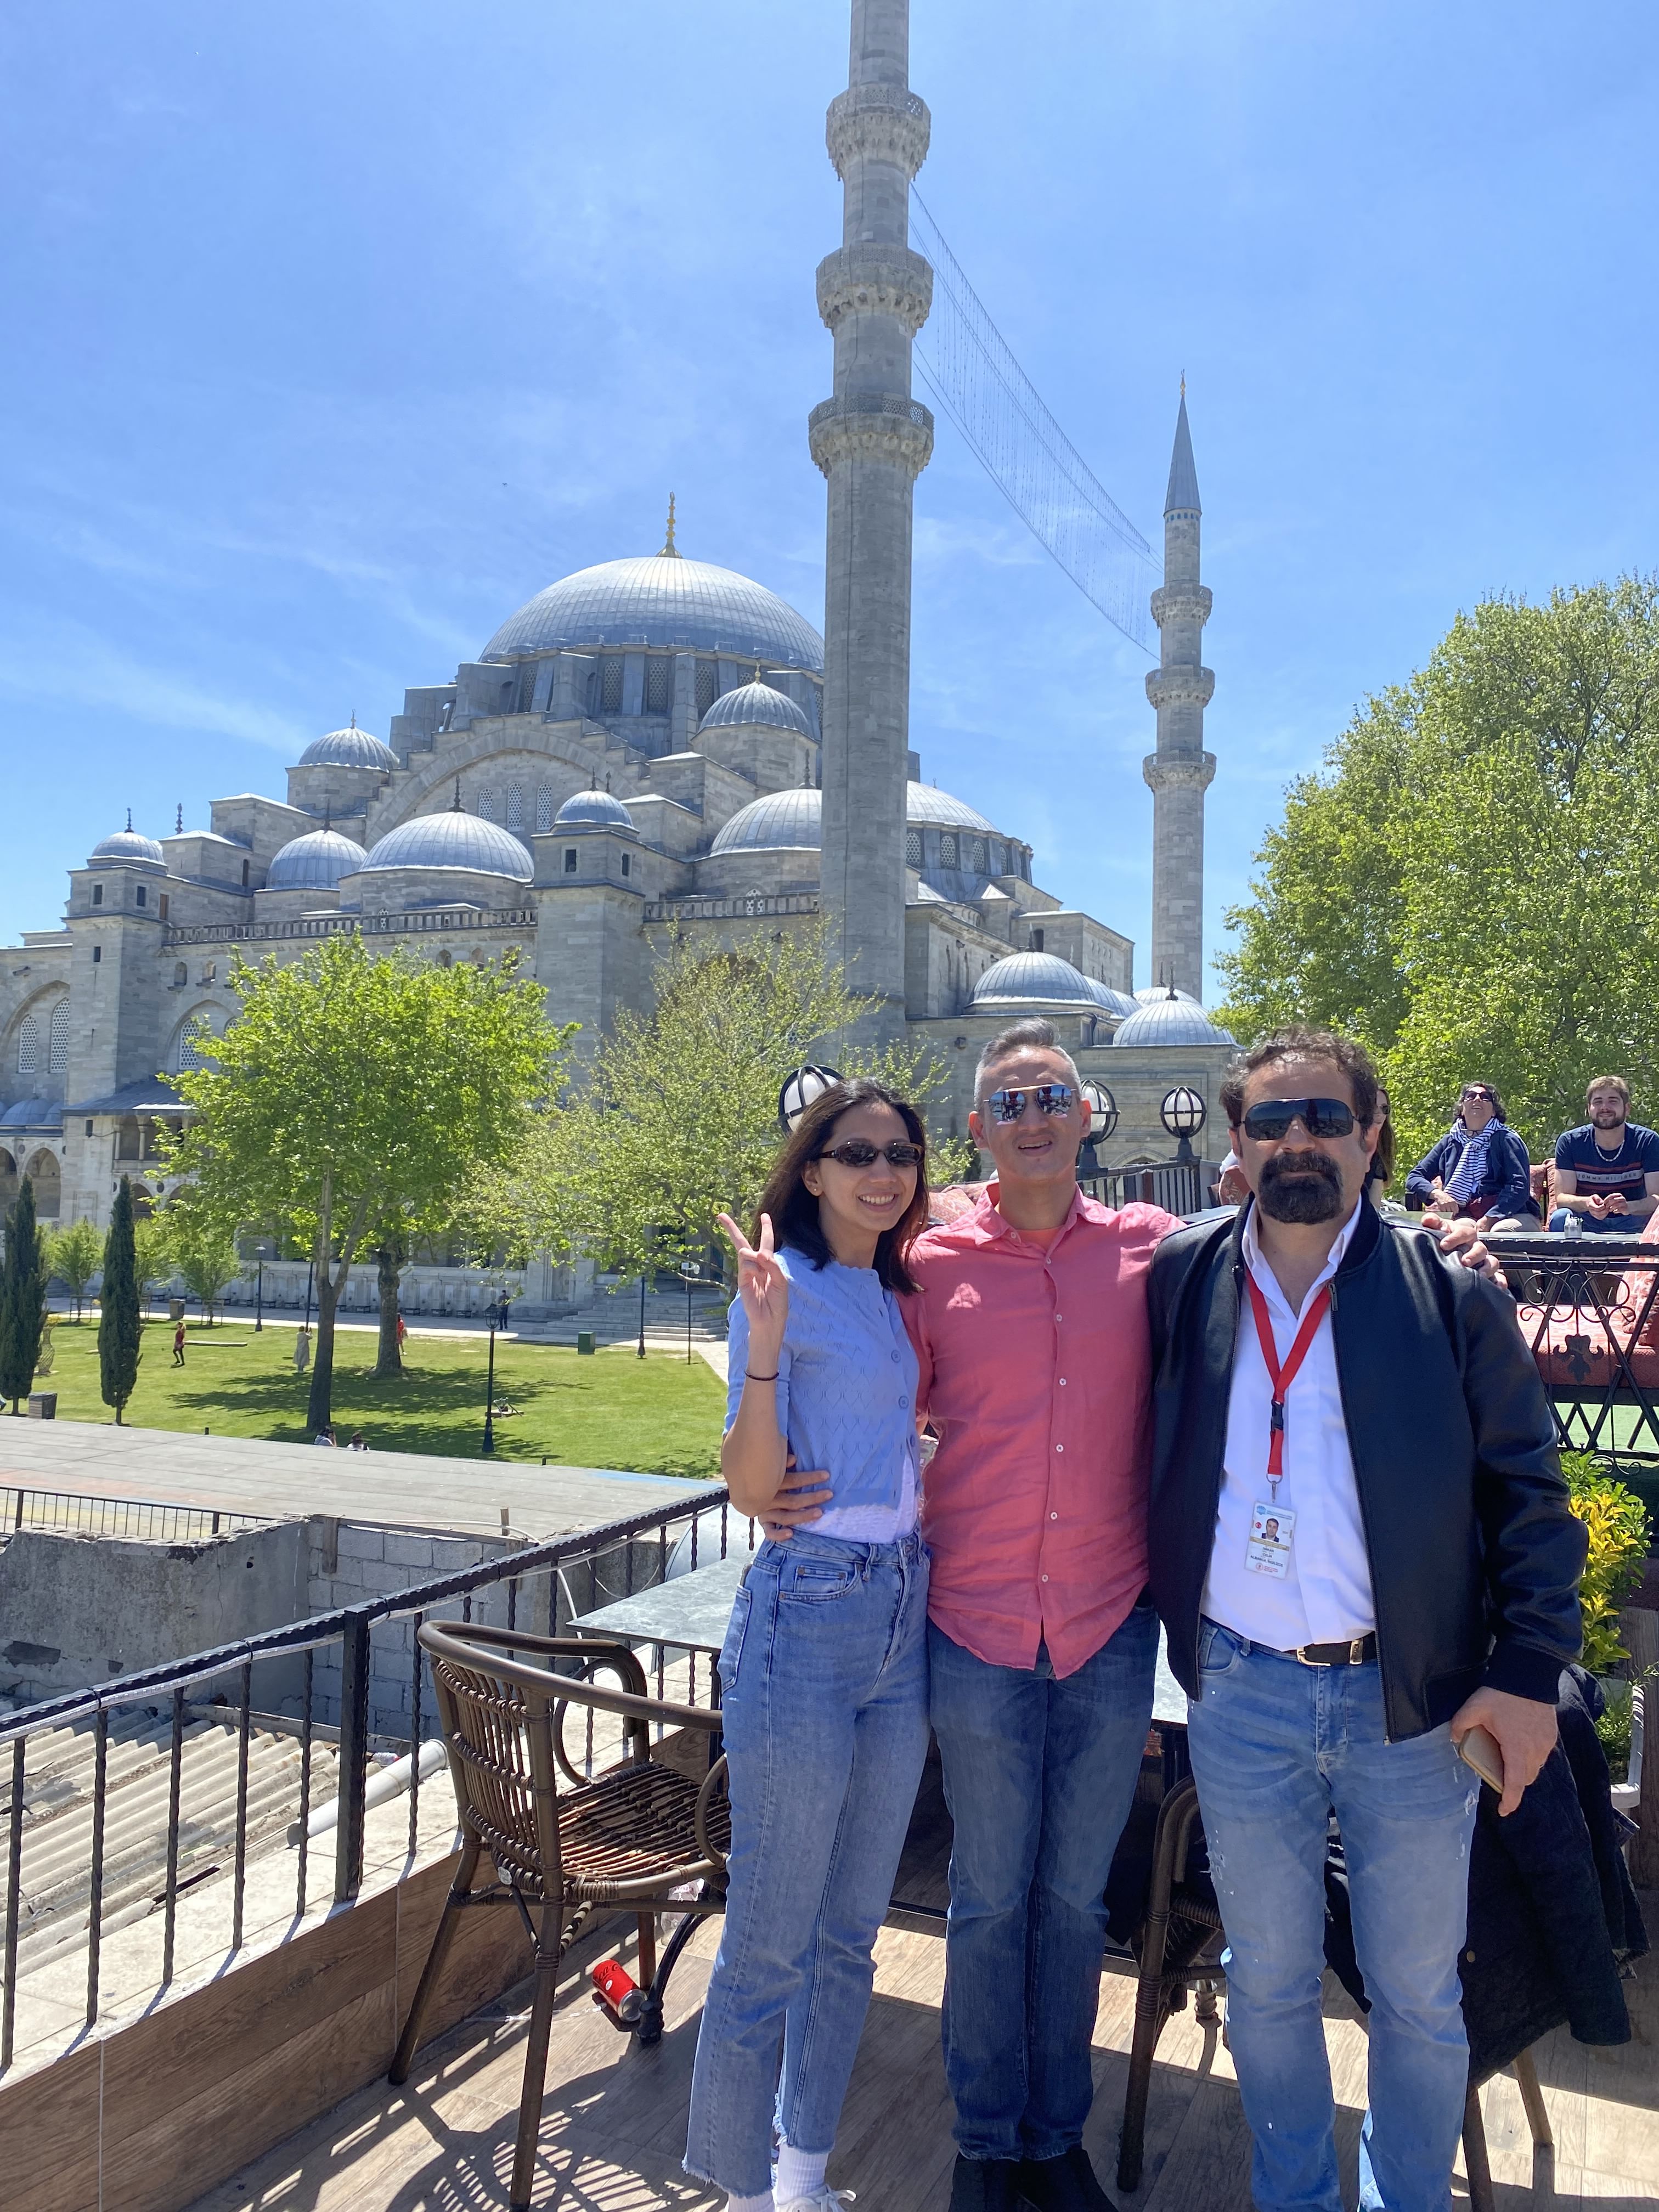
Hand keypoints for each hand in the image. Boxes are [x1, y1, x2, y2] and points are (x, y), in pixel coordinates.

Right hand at [717, 1210, 786, 1364]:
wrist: (769, 1320)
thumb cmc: (778, 1302)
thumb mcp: (781, 1281)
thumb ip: (772, 1265)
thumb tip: (758, 1253)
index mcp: (769, 1264)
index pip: (766, 1242)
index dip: (766, 1228)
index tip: (764, 1215)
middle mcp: (756, 1265)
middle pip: (743, 1242)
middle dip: (731, 1229)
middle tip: (720, 1215)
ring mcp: (747, 1272)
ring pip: (746, 1253)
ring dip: (756, 1260)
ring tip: (761, 1277)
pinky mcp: (741, 1279)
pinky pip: (746, 1266)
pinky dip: (753, 1269)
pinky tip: (757, 1280)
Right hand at [760, 1454, 832, 1541]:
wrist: (745, 1484)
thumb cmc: (766, 1473)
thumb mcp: (772, 1465)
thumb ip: (782, 1463)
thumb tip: (793, 1459)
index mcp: (771, 1482)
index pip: (793, 1480)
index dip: (810, 1478)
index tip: (826, 1475)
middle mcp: (767, 1498)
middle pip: (792, 1500)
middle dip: (812, 1497)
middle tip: (829, 1494)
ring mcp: (764, 1512)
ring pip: (785, 1516)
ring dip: (803, 1516)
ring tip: (819, 1513)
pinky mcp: (762, 1522)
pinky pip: (769, 1532)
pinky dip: (778, 1534)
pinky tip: (790, 1533)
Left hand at [1423, 1211, 1504, 1283]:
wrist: (1453, 1247)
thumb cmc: (1447, 1237)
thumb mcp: (1441, 1228)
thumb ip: (1434, 1222)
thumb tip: (1427, 1219)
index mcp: (1466, 1235)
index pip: (1465, 1233)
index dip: (1455, 1238)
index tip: (1443, 1245)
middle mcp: (1477, 1247)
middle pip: (1480, 1248)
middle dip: (1473, 1255)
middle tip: (1464, 1261)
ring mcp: (1484, 1260)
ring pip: (1491, 1262)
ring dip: (1487, 1268)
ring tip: (1479, 1275)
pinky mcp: (1489, 1273)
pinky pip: (1499, 1277)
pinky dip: (1500, 1281)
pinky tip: (1498, 1287)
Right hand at [1431, 1184, 1457, 1216]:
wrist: (1439, 1194)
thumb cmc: (1445, 1197)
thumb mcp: (1451, 1199)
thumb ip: (1454, 1204)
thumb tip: (1456, 1211)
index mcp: (1453, 1201)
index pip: (1456, 1210)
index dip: (1455, 1213)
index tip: (1454, 1214)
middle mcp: (1450, 1203)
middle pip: (1452, 1211)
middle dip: (1451, 1214)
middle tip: (1450, 1216)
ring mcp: (1446, 1204)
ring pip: (1448, 1212)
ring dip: (1447, 1214)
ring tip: (1447, 1215)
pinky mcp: (1441, 1205)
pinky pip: (1443, 1211)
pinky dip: (1443, 1212)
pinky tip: (1443, 1212)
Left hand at [1451, 1686, 1557, 1815]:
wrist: (1530, 1675)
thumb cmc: (1502, 1694)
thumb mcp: (1474, 1707)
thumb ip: (1461, 1724)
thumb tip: (1454, 1739)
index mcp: (1516, 1749)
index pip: (1515, 1784)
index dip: (1510, 1801)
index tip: (1504, 1811)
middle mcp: (1535, 1751)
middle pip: (1525, 1778)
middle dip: (1513, 1783)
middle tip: (1498, 1777)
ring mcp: (1545, 1744)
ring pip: (1535, 1767)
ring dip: (1522, 1769)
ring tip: (1507, 1759)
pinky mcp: (1551, 1735)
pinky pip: (1541, 1754)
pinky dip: (1530, 1756)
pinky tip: (1519, 1745)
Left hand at [1600, 1192, 1627, 1215]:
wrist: (1627, 1208)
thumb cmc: (1618, 1204)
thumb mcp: (1613, 1201)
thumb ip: (1608, 1200)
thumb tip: (1601, 1203)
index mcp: (1619, 1195)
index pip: (1611, 1195)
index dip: (1606, 1199)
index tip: (1603, 1203)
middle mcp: (1622, 1198)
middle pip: (1613, 1200)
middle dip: (1608, 1204)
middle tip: (1606, 1207)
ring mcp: (1624, 1203)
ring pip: (1616, 1205)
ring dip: (1611, 1208)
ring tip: (1609, 1210)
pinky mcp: (1626, 1208)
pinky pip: (1619, 1209)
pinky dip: (1615, 1211)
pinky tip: (1614, 1212)